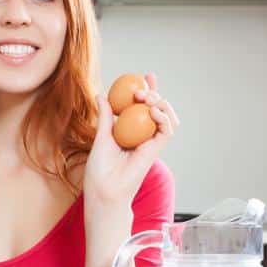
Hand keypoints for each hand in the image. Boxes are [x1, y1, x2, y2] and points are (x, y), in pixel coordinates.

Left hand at [84, 73, 179, 205]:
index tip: (144, 77)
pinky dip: (163, 118)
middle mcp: (142, 136)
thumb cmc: (99, 169)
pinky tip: (152, 110)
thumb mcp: (101, 136)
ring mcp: (150, 143)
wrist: (103, 189)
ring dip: (161, 104)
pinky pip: (166, 131)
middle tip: (141, 90)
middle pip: (157, 110)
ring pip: (167, 118)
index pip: (142, 107)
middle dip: (154, 94)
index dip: (148, 91)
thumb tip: (101, 95)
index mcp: (130, 132)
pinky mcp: (155, 151)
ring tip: (146, 99)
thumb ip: (105, 116)